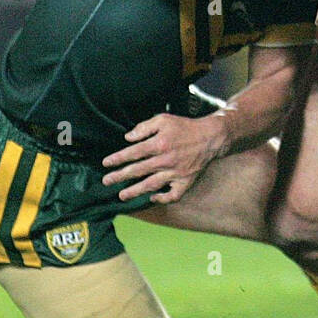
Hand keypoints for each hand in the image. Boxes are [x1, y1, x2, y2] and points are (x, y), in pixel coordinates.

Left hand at [101, 111, 226, 202]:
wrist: (211, 136)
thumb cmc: (185, 127)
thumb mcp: (164, 120)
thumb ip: (144, 127)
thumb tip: (128, 138)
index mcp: (159, 144)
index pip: (133, 153)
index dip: (117, 158)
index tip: (106, 163)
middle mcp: (166, 160)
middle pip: (138, 171)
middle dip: (119, 176)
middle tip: (106, 181)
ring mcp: (176, 173)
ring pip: (151, 185)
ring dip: (135, 191)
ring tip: (122, 196)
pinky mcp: (186, 181)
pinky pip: (173, 195)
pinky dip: (162, 198)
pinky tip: (152, 197)